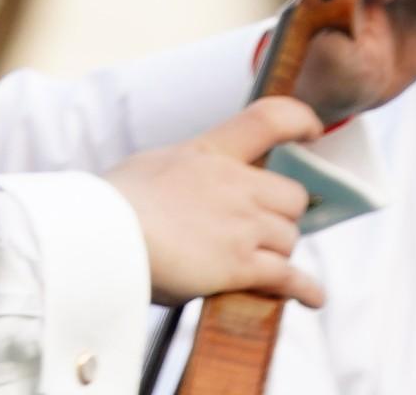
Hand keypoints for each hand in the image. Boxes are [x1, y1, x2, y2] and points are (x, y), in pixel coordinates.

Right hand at [106, 92, 333, 309]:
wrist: (103, 235)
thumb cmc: (113, 203)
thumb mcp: (152, 166)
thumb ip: (183, 173)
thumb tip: (186, 190)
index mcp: (210, 152)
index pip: (267, 119)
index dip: (298, 121)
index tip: (312, 131)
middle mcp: (235, 184)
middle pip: (292, 196)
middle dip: (283, 214)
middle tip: (265, 228)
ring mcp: (241, 225)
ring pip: (290, 238)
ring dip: (279, 253)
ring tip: (265, 266)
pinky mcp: (240, 266)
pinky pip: (289, 278)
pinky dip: (305, 290)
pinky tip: (312, 297)